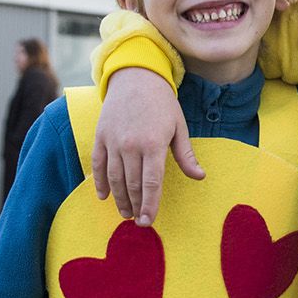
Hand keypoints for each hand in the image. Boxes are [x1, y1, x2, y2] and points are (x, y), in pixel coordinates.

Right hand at [92, 68, 203, 225]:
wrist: (136, 76)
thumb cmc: (162, 103)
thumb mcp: (179, 126)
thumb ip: (186, 155)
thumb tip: (200, 177)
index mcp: (154, 144)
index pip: (151, 183)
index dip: (150, 205)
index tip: (149, 221)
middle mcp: (131, 145)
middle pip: (132, 184)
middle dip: (136, 206)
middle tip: (139, 220)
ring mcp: (113, 141)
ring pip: (114, 178)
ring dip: (119, 199)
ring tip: (125, 212)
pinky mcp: (100, 136)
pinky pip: (98, 165)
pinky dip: (99, 182)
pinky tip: (104, 196)